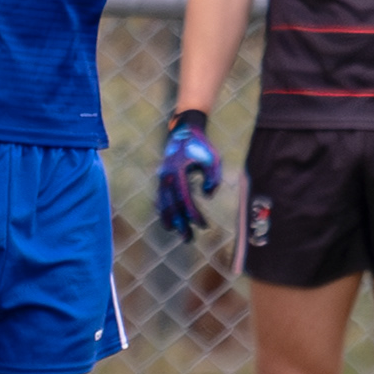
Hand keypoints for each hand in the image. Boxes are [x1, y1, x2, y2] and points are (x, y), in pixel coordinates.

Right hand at [154, 109, 224, 241]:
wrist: (183, 133)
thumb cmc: (200, 146)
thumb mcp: (212, 159)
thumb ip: (213, 177)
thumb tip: (207, 196)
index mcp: (177, 172)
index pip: (185, 199)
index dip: (194, 215)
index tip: (204, 226)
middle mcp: (166, 177)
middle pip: (171, 206)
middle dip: (180, 224)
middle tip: (188, 240)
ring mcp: (161, 179)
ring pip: (163, 205)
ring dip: (171, 220)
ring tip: (178, 234)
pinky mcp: (162, 180)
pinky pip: (161, 200)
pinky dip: (165, 212)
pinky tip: (170, 222)